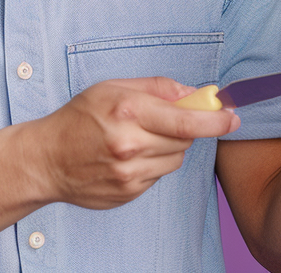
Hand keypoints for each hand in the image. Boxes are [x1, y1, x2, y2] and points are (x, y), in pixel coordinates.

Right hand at [29, 77, 239, 209]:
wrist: (46, 160)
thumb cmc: (78, 118)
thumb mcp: (113, 87)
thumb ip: (157, 87)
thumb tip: (195, 93)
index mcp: (128, 112)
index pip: (187, 122)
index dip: (216, 120)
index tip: (233, 117)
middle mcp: (130, 145)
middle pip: (185, 140)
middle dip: (185, 128)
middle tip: (163, 120)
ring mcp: (129, 174)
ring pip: (174, 160)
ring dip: (168, 147)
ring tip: (139, 138)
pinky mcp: (128, 193)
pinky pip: (158, 176)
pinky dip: (152, 164)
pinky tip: (128, 156)